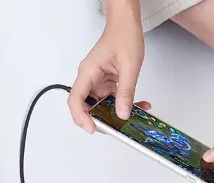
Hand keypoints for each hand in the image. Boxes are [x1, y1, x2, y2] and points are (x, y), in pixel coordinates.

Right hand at [68, 3, 144, 131]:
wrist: (126, 23)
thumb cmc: (124, 35)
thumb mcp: (129, 66)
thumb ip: (126, 92)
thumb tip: (122, 114)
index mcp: (88, 73)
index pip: (76, 100)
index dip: (81, 117)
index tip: (92, 128)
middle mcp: (89, 79)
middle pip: (86, 108)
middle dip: (101, 120)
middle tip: (115, 128)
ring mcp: (97, 83)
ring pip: (100, 107)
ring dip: (115, 114)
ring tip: (133, 115)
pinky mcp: (106, 84)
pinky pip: (111, 100)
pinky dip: (122, 105)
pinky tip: (137, 106)